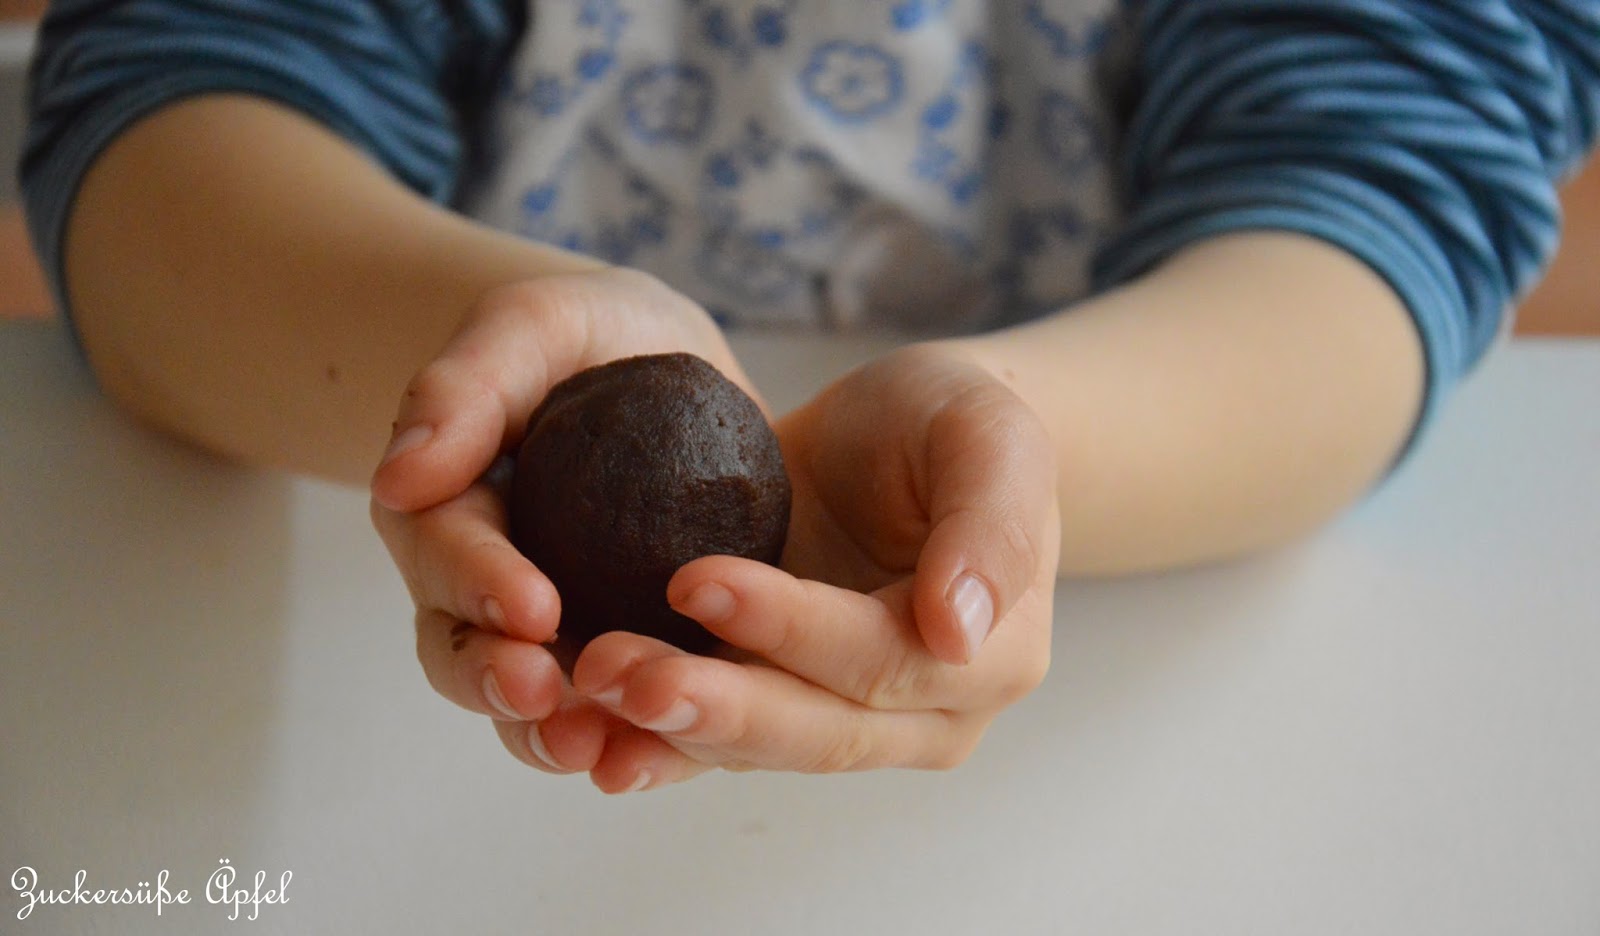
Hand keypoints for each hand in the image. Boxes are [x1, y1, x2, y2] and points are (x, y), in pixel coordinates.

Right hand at [369, 269, 760, 780]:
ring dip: (556, 734)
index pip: (448, 554)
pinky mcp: (626, 644)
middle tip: (546, 698)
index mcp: (446, 509)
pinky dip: (635, 740)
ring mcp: (555, 626)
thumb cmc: (579, 334)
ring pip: (534, 701)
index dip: (481, 585)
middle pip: (469, 651)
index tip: (531, 608)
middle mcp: (485, 585)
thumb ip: (463, 386)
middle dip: (500, 682)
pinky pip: (621, 707)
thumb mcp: (530, 325)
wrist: (650, 358)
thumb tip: (395, 474)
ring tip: (599, 755)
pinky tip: (664, 756)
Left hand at [568, 343, 1060, 790]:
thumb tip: (957, 630)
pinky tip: (586, 732)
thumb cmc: (947, 424)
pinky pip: (711, 742)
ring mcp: (844, 721)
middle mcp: (920, 714)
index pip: (879, 659)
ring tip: (586, 685)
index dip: (790, 631)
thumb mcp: (990, 435)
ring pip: (755, 747)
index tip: (697, 582)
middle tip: (617, 671)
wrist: (895, 438)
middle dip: (713, 707)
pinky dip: (650, 742)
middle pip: (813, 730)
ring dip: (667, 728)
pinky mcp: (773, 707)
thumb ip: (992, 523)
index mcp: (987, 657)